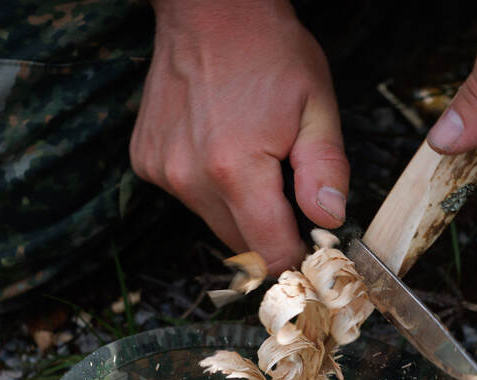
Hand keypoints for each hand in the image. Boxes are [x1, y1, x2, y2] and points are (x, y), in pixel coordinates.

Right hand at [131, 0, 348, 273]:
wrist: (209, 9)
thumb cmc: (268, 52)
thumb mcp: (316, 106)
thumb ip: (326, 169)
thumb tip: (330, 220)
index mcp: (236, 170)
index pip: (270, 252)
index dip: (296, 257)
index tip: (312, 248)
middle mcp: (190, 178)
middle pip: (240, 245)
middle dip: (269, 233)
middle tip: (290, 194)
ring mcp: (162, 170)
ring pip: (213, 222)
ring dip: (238, 209)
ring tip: (253, 158)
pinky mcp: (146, 161)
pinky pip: (187, 196)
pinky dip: (208, 186)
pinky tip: (220, 146)